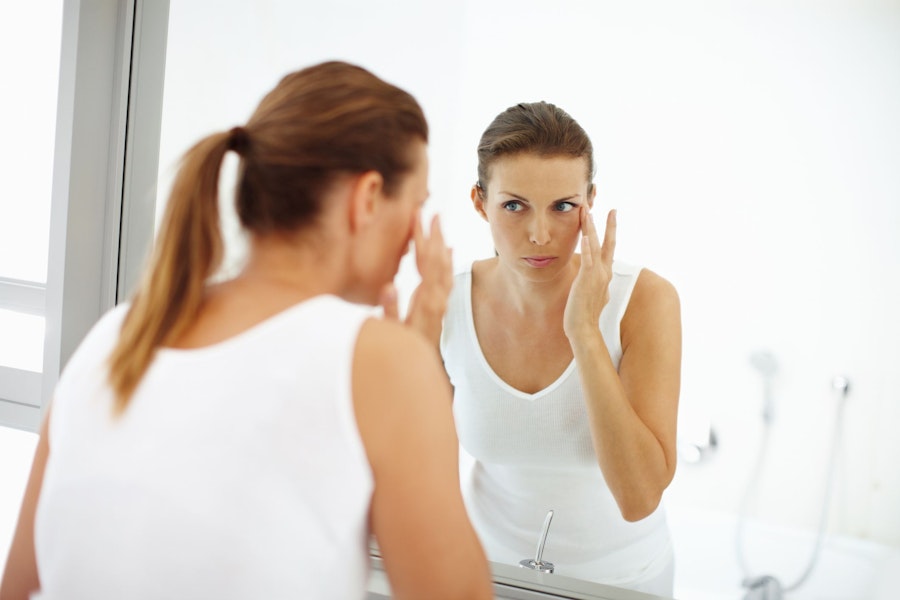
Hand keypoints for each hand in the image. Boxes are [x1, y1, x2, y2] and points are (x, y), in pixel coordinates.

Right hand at [379, 211, 452, 345]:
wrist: (418, 375)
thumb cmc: (401, 354)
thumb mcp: (391, 333)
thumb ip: (390, 311)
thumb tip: (389, 286)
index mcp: (425, 301)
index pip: (425, 262)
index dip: (421, 238)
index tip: (418, 218)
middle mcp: (437, 300)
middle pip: (439, 260)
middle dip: (435, 235)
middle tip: (433, 213)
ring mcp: (441, 303)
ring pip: (445, 267)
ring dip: (442, 245)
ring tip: (439, 226)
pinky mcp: (440, 308)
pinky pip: (447, 279)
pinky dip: (448, 262)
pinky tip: (448, 252)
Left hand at [563, 207, 615, 341]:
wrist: (584, 328)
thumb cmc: (586, 314)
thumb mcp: (595, 296)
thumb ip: (598, 286)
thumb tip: (601, 284)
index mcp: (605, 275)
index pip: (608, 250)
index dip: (610, 235)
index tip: (611, 221)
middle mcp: (604, 273)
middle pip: (608, 244)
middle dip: (609, 226)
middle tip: (612, 210)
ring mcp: (597, 275)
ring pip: (595, 246)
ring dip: (592, 228)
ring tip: (588, 212)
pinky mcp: (587, 279)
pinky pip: (588, 258)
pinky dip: (588, 245)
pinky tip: (586, 233)